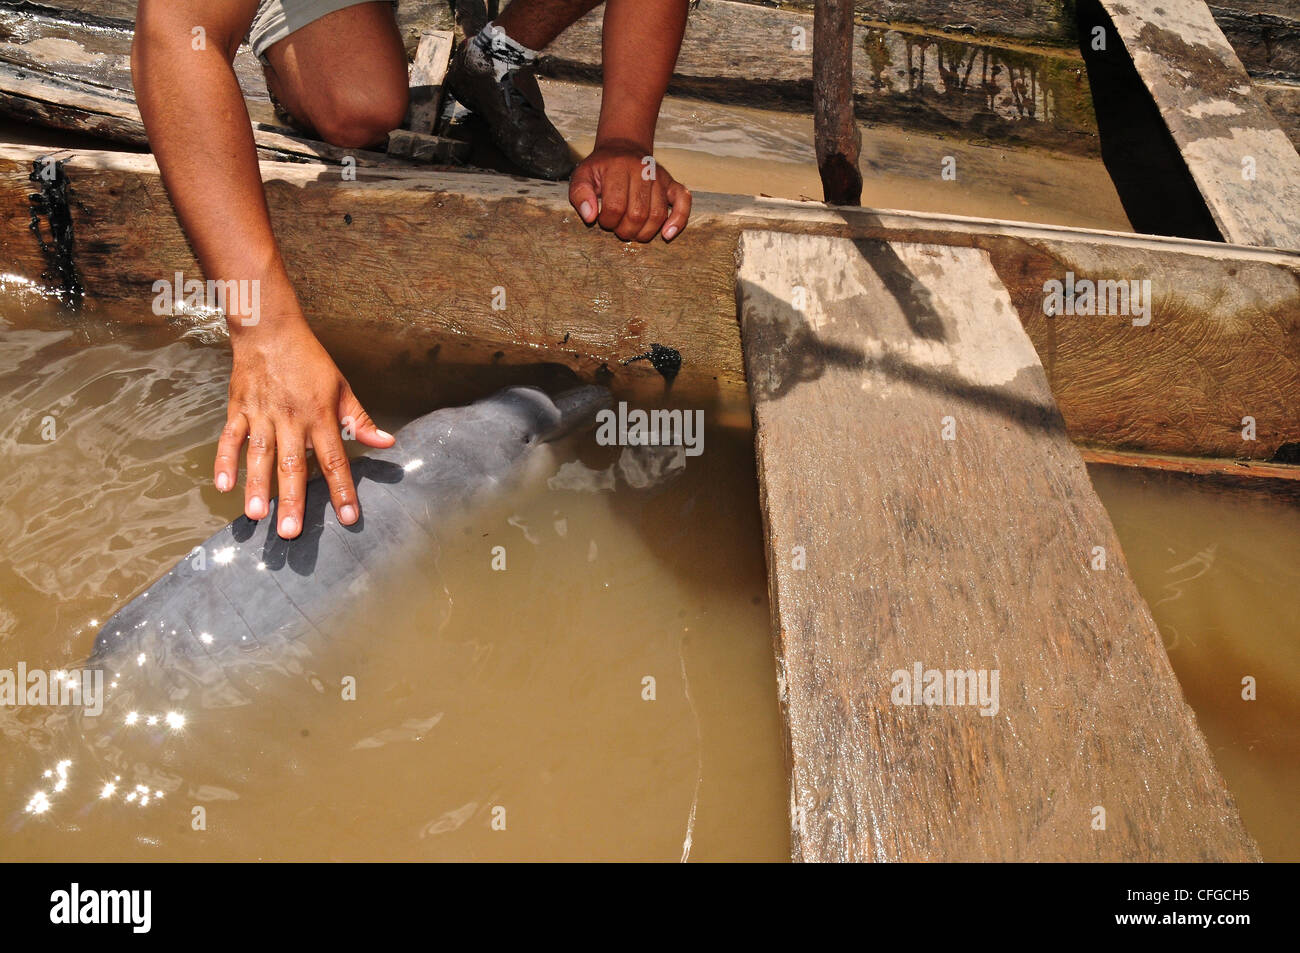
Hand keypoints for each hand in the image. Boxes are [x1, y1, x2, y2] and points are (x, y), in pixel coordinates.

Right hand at [214, 317, 393, 538]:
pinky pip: (229, 439)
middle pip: (293, 465)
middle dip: (292, 500)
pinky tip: (224, 486)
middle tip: (290, 532)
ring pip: (259, 456)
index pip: (335, 459)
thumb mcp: (342, 388)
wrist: (270, 330)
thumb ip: (360, 420)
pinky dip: (224, 461)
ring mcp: (262, 415)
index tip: (348, 517)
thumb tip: (387, 443)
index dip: (342, 490)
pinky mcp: (238, 410)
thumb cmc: (310, 361)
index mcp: (320, 416)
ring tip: (256, 516)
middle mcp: (291, 419)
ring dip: (257, 486)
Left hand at [569, 139, 690, 241]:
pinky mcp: (672, 184)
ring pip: (657, 215)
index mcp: (618, 168)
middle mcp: (643, 171)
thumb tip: (590, 217)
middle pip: (637, 214)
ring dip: (643, 232)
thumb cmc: (601, 168)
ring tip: (633, 231)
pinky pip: (683, 203)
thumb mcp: (582, 175)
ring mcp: (660, 178)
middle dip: (624, 230)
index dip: (607, 221)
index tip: (602, 219)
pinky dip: (678, 220)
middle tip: (617, 227)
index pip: (615, 206)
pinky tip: (667, 234)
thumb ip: (580, 194)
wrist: (622, 148)